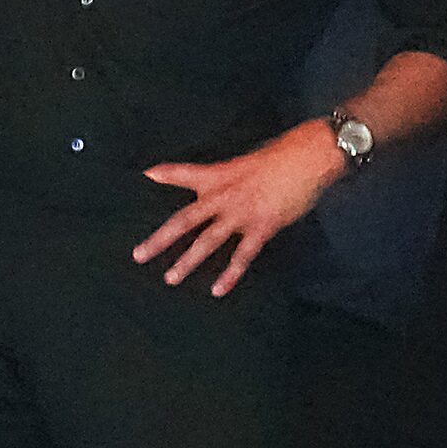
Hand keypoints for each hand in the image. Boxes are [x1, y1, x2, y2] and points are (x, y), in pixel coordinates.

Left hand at [132, 121, 345, 295]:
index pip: (186, 174)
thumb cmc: (281, 158)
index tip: (146, 174)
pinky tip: (217, 290)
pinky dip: (229, 275)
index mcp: (218, 176)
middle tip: (138, 256)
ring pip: (207, 242)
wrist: (308, 157)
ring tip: (170, 279)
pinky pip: (242, 256)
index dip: (167, 173)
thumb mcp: (246, 163)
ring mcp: (241, 213)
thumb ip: (228, 178)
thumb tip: (220, 191)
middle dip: (161, 239)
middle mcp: (223, 196)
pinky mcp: (262, 226)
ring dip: (187, 262)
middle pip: (185, 220)